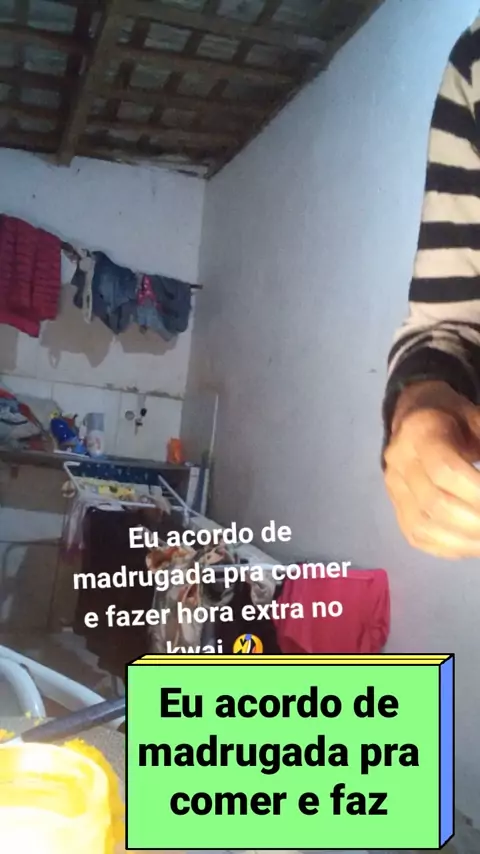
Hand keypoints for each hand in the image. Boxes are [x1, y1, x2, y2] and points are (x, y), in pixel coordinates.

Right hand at [384, 381, 479, 557]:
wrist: (414, 419)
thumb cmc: (453, 418)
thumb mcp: (475, 418)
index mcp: (421, 433)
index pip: (444, 471)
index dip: (476, 492)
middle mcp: (399, 463)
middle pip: (435, 503)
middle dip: (476, 522)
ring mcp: (393, 489)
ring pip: (424, 527)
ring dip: (465, 541)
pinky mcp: (395, 508)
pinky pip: (418, 537)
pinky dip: (450, 548)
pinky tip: (473, 544)